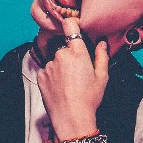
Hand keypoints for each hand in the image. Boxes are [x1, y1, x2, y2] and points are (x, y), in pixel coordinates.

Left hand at [36, 18, 110, 140]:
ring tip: (69, 83)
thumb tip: (102, 43)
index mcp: (77, 52)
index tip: (74, 27)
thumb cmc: (89, 98)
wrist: (71, 118)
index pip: (70, 25)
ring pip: (55, 59)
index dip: (71, 24)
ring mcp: (48, 65)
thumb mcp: (102, 77)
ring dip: (61, 65)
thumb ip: (101, 56)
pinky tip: (61, 87)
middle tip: (78, 70)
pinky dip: (53, 75)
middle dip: (70, 54)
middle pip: (64, 46)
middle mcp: (61, 55)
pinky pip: (47, 70)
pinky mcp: (40, 75)